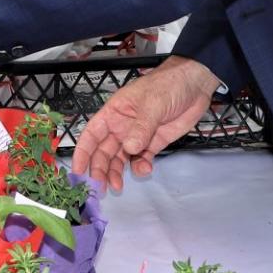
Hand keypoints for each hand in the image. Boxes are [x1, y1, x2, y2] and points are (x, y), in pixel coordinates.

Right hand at [72, 56, 218, 187]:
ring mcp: (137, 137)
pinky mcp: (153, 144)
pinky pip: (141, 160)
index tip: (77, 171)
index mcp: (113, 113)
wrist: (194, 85)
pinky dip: (141, 167)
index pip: (91, 135)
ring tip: (118, 186)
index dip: (82, 152)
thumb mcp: (152, 104)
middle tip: (101, 187)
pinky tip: (146, 169)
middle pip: (103, 152)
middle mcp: (121, 127)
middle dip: (99, 169)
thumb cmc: (167, 85)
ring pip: (120, 159)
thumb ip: (140, 127)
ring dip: (117, 173)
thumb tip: (129, 149)